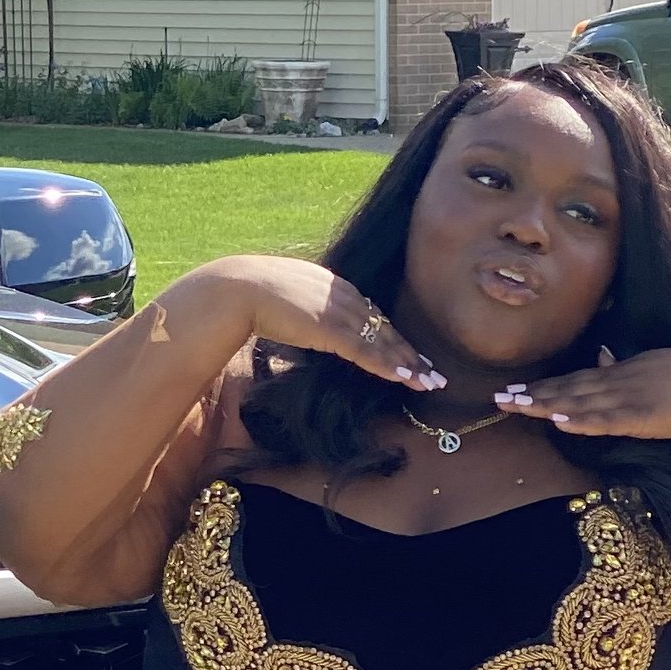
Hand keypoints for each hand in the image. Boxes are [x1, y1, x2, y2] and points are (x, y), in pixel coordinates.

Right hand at [175, 254, 444, 389]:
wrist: (235, 289)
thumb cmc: (250, 295)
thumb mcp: (286, 299)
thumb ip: (302, 311)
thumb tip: (301, 323)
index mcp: (333, 286)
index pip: (372, 315)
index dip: (393, 338)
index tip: (410, 354)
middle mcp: (343, 295)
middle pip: (385, 328)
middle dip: (411, 353)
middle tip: (434, 374)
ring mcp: (337, 311)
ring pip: (382, 340)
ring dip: (408, 364)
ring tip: (430, 383)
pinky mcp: (329, 328)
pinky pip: (365, 349)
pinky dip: (387, 364)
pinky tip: (405, 378)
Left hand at [493, 347, 670, 441]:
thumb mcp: (658, 369)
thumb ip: (629, 369)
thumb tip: (604, 357)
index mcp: (625, 370)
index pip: (578, 379)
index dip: (546, 385)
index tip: (517, 389)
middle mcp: (621, 379)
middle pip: (569, 388)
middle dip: (532, 394)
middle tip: (499, 398)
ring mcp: (630, 397)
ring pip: (579, 402)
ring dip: (545, 405)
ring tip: (515, 407)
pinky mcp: (643, 415)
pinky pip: (604, 419)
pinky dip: (579, 419)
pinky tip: (557, 420)